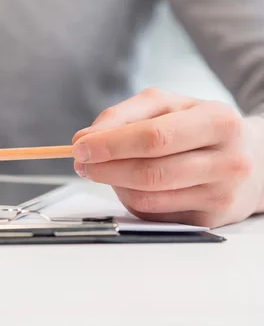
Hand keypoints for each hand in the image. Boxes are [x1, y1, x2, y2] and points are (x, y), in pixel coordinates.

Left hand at [71, 88, 263, 227]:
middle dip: (105, 168)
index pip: (154, 137)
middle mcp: (227, 161)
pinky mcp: (209, 220)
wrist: (250, 157)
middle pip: (149, 172)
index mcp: (217, 121)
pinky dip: (130, 199)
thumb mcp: (165, 106)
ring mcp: (220, 194)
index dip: (111, 145)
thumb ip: (121, 117)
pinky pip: (153, 213)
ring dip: (114, 185)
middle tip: (82, 163)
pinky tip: (131, 185)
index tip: (80, 147)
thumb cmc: (198, 127)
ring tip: (105, 170)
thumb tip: (84, 139)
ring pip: (147, 198)